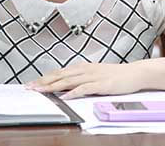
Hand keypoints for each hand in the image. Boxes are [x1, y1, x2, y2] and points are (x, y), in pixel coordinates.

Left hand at [27, 61, 141, 99]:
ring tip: (41, 91)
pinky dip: (73, 92)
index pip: (58, 72)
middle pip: (59, 75)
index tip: (32, 83)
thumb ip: (81, 79)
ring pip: (68, 81)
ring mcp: (92, 76)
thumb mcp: (94, 74)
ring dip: (53, 86)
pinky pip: (84, 88)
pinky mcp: (101, 84)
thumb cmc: (115, 75)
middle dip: (43, 82)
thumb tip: (66, 85)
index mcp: (82, 67)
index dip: (44, 78)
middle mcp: (84, 70)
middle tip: (29, 87)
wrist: (134, 73)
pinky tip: (65, 96)